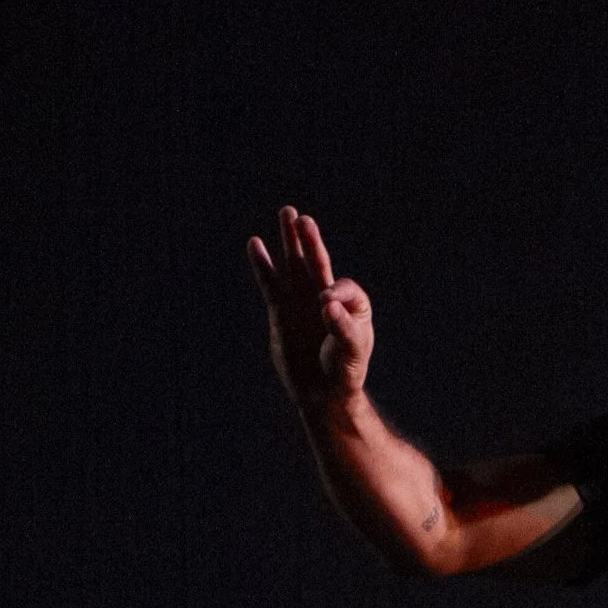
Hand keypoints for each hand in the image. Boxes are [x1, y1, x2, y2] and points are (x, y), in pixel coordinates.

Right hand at [246, 207, 373, 410]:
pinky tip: (256, 244)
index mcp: (352, 304)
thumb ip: (342, 326)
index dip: (335, 292)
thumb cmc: (345, 372)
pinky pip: (271, 283)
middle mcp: (326, 297)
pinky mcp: (282, 312)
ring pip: (294, 265)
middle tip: (299, 217)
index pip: (342, 287)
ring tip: (287, 213)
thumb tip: (326, 302)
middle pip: (317, 261)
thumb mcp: (351, 351)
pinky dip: (263, 264)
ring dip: (290, 241)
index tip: (326, 306)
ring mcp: (303, 302)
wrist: (324, 394)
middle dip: (309, 240)